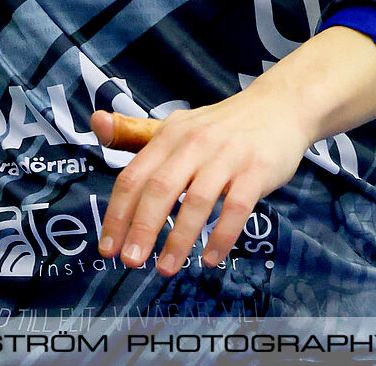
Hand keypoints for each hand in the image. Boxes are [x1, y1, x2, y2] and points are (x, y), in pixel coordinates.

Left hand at [93, 91, 310, 275]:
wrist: (281, 106)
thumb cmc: (222, 126)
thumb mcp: (177, 126)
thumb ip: (136, 132)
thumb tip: (94, 123)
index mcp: (170, 134)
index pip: (134, 176)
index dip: (117, 214)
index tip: (107, 248)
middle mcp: (196, 142)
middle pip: (161, 188)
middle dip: (142, 228)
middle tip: (131, 262)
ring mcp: (228, 155)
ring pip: (198, 200)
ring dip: (179, 238)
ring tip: (166, 268)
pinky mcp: (257, 169)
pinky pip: (237, 207)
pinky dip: (222, 235)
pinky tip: (210, 258)